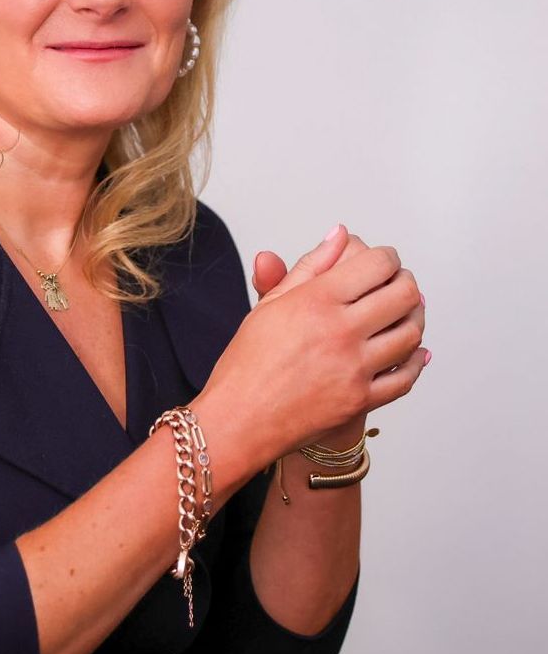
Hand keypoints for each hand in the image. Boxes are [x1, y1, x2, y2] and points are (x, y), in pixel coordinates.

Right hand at [199, 226, 428, 466]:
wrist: (239, 418)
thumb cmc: (247, 364)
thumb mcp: (270, 305)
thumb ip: (308, 266)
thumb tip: (339, 235)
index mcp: (316, 301)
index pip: (377, 264)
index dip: (387, 257)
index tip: (384, 260)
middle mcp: (340, 331)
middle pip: (403, 294)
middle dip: (406, 282)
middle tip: (398, 283)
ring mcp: (355, 368)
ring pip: (411, 334)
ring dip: (415, 318)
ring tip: (405, 313)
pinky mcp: (361, 399)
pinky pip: (405, 377)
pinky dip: (415, 362)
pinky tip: (412, 353)